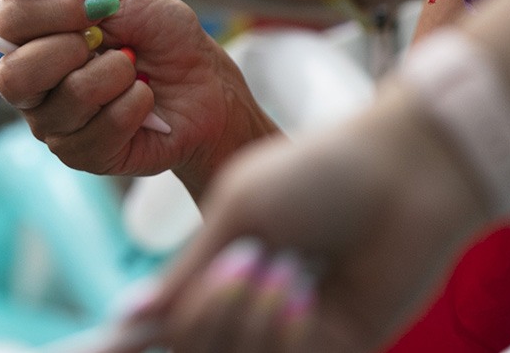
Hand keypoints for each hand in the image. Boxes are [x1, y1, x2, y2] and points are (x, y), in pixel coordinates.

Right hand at [0, 0, 273, 194]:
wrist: (207, 86)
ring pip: (67, 99)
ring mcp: (53, 123)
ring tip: (135, 70)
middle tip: (110, 42)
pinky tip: (144, 100)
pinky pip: (99, 130)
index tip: (91, 4)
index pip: (5, 22)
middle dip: (71, 50)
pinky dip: (133, 105)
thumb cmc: (162, 38)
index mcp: (32, 37)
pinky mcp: (81, 155)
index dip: (45, 11)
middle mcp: (32, 83)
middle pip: (14, 74)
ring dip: (116, 75)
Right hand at [114, 88, 489, 352]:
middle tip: (238, 260)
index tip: (107, 345)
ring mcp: (295, 330)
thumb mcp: (237, 210)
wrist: (402, 174)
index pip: (171, 318)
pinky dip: (283, 327)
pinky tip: (305, 289)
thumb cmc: (319, 173)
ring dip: (247, 312)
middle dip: (205, 309)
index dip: (133, 336)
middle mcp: (255, 304)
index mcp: (225, 267)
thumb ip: (186, 269)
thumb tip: (136, 313)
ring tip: (282, 264)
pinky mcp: (341, 347)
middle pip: (192, 345)